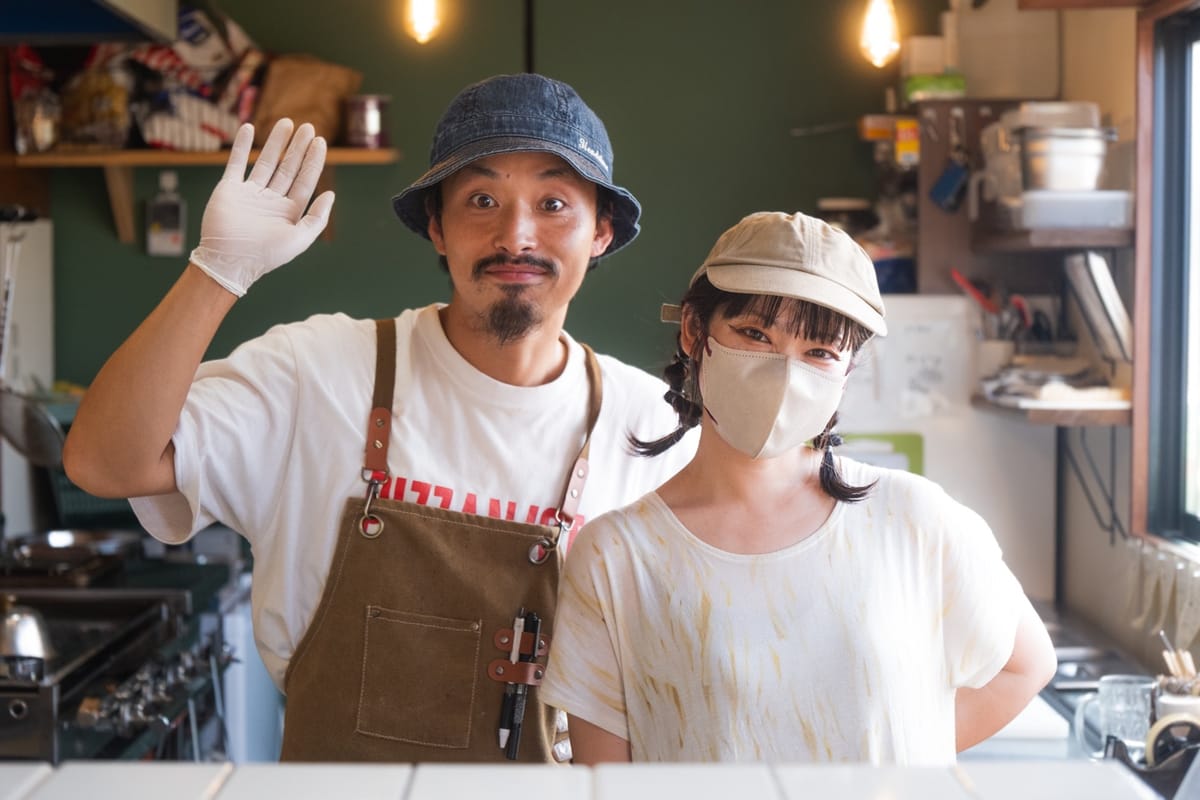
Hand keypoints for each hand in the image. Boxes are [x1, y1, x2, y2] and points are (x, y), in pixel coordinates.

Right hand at [189, 119, 334, 296]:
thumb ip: (317, 217)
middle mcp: (271, 200)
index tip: (321, 142)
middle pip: (288, 167)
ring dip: (276, 142)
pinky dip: (242, 146)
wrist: (230, 261)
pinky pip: (236, 163)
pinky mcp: (229, 189)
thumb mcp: (300, 238)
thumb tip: (331, 193)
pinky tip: (249, 128)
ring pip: (266, 161)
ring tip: (286, 123)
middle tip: (308, 127)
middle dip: (298, 148)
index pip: (305, 180)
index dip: (313, 161)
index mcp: (289, 211)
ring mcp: (250, 193)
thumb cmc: (267, 255)